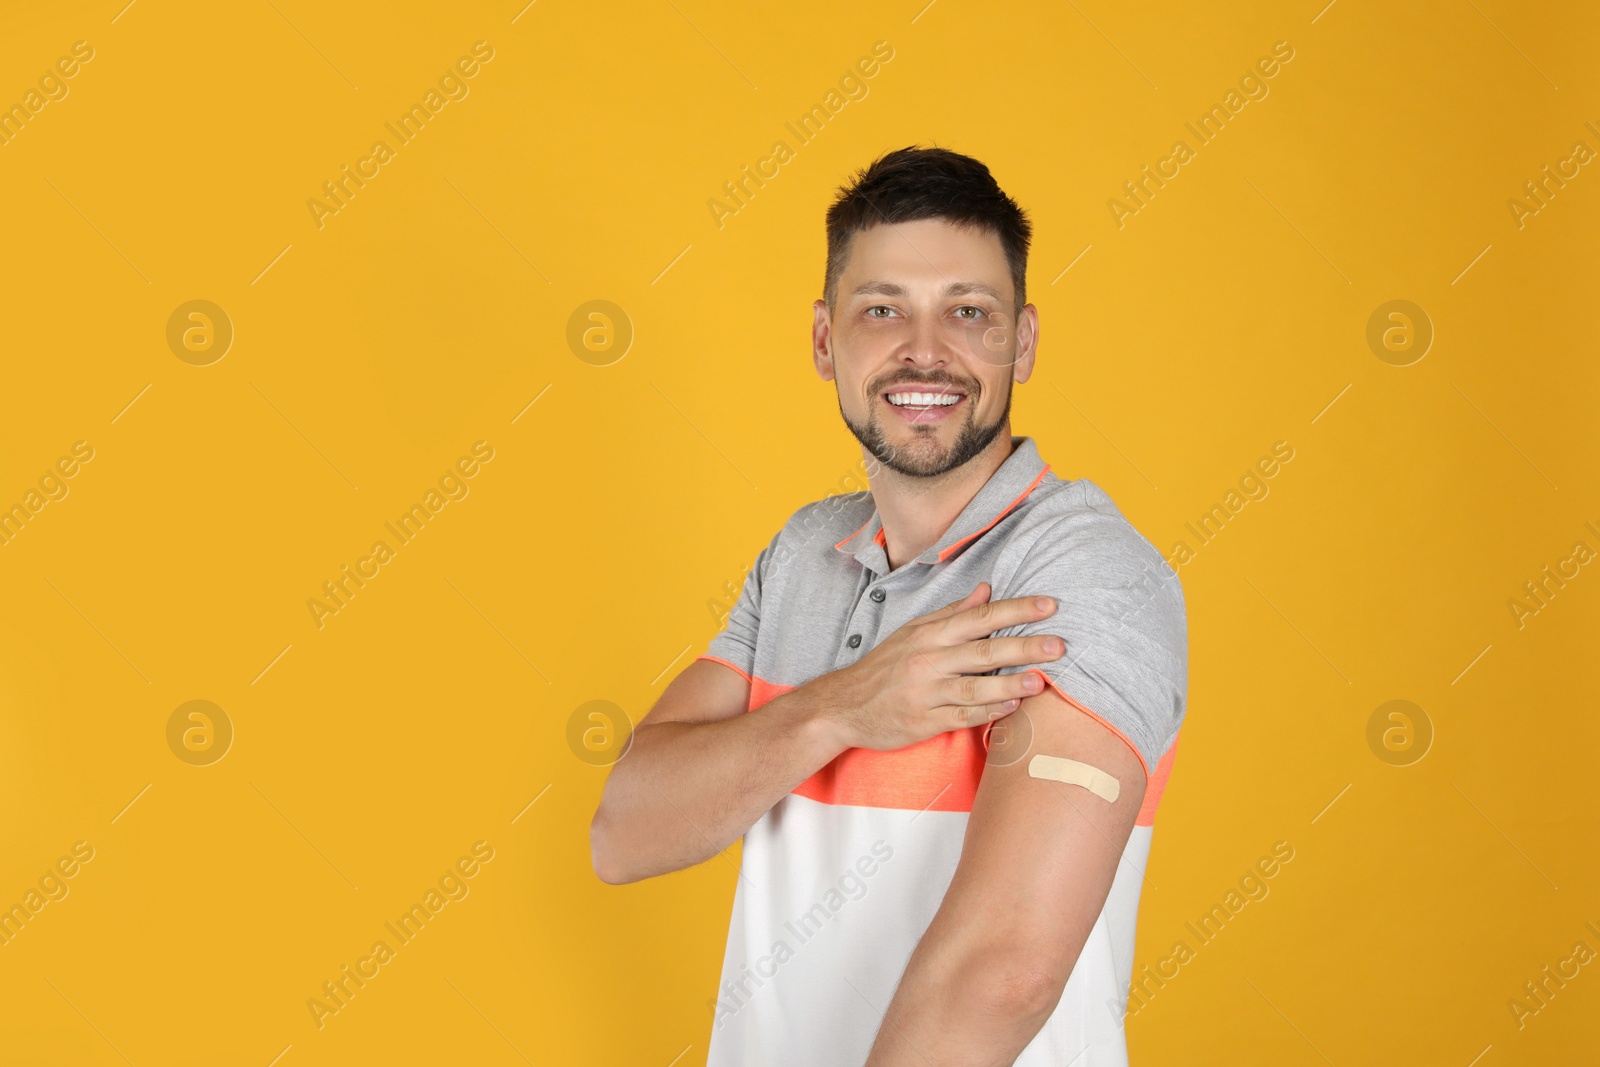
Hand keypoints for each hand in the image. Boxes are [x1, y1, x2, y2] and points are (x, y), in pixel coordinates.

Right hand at [811, 582, 1065, 751]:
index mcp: (930, 635)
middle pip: (983, 650)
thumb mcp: (913, 632)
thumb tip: (986, 589)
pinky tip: (1011, 708)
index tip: (1049, 605)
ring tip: (1041, 681)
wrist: (843, 706)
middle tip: (1059, 645)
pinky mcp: (924, 721)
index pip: (979, 617)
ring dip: (1009, 682)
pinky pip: (961, 715)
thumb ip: (952, 612)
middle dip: (1023, 646)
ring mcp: (926, 692)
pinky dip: (987, 712)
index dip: (1016, 610)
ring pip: (974, 686)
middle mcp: (929, 660)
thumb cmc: (884, 667)